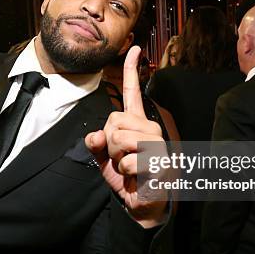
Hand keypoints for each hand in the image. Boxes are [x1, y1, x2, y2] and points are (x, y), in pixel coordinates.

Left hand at [85, 46, 167, 227]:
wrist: (141, 205)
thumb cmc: (126, 179)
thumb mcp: (105, 160)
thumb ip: (97, 144)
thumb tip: (94, 136)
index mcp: (137, 124)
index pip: (133, 93)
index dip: (132, 70)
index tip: (134, 48)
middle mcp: (150, 129)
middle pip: (114, 121)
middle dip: (108, 143)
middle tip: (121, 159)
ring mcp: (158, 144)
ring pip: (120, 139)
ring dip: (117, 160)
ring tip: (129, 168)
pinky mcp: (161, 161)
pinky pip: (128, 161)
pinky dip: (126, 173)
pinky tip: (137, 177)